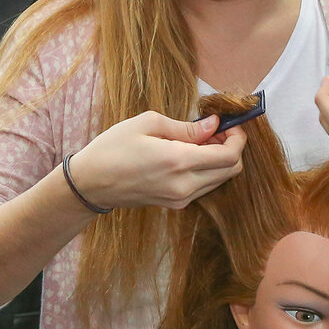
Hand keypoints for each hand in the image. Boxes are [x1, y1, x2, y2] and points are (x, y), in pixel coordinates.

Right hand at [67, 111, 245, 210]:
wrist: (90, 183)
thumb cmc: (113, 148)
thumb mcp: (147, 124)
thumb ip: (185, 127)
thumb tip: (213, 125)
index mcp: (178, 161)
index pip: (229, 156)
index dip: (238, 138)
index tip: (230, 124)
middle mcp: (184, 185)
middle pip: (231, 170)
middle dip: (232, 148)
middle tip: (215, 131)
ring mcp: (180, 198)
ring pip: (220, 180)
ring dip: (219, 160)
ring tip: (199, 141)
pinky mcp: (175, 204)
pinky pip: (204, 187)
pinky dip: (207, 170)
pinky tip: (189, 156)